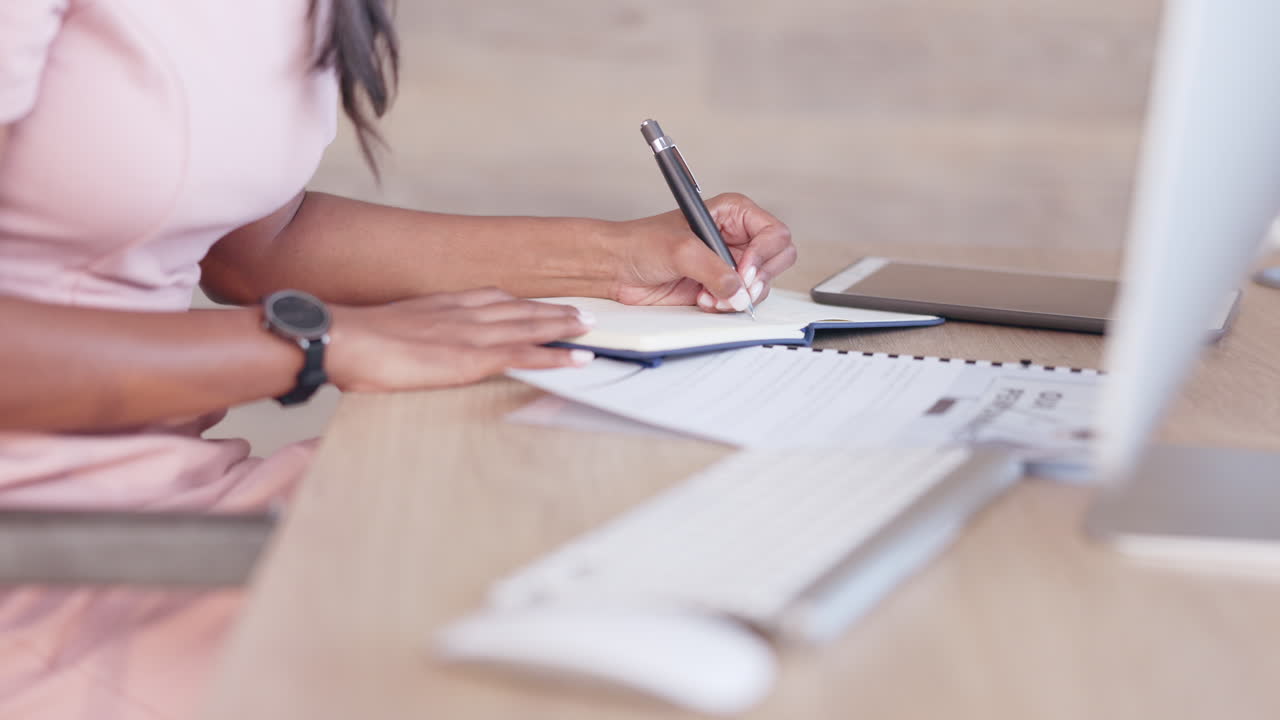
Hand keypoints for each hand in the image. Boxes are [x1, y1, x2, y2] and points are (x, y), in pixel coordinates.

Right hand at [325, 288, 592, 391]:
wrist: (343, 340)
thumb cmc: (355, 341)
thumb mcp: (390, 329)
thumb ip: (412, 334)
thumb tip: (411, 346)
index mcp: (444, 306)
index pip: (494, 299)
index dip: (524, 302)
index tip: (543, 303)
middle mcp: (464, 313)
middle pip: (521, 308)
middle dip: (554, 310)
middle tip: (583, 312)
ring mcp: (472, 334)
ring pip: (530, 326)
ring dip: (563, 327)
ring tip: (589, 328)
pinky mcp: (474, 358)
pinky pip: (525, 354)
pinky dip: (556, 355)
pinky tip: (576, 358)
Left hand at [608, 193, 796, 310]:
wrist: (617, 268)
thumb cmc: (641, 243)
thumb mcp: (680, 250)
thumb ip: (713, 269)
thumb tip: (738, 290)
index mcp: (733, 214)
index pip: (774, 234)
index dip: (763, 255)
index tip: (743, 270)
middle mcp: (737, 238)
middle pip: (778, 260)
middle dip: (758, 278)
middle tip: (736, 286)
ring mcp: (730, 264)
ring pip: (762, 285)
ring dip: (738, 296)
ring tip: (709, 294)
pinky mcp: (721, 287)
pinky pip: (742, 301)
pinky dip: (727, 306)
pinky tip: (704, 300)